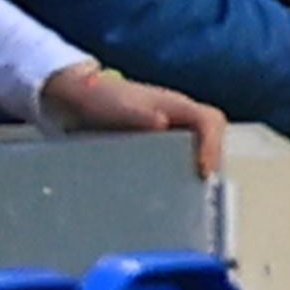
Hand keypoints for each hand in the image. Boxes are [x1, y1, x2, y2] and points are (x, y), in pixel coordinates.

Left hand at [40, 69, 220, 174]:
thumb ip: (136, 113)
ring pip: (199, 143)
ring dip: (198, 164)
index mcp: (175, 105)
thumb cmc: (99, 99)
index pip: (210, 120)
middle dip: (212, 158)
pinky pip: (181, 152)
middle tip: (200, 184)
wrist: (76, 97)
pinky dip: (181, 168)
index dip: (213, 144)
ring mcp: (170, 128)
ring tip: (187, 191)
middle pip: (212, 134)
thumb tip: (162, 122)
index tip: (202, 170)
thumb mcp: (116, 106)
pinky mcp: (158, 140)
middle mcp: (178, 116)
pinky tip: (164, 188)